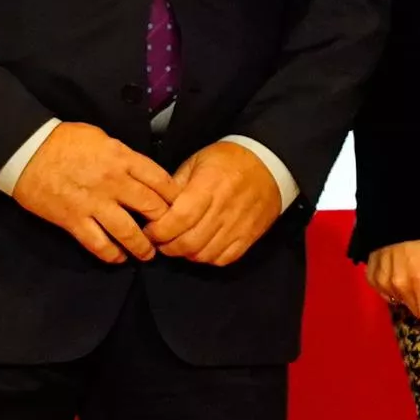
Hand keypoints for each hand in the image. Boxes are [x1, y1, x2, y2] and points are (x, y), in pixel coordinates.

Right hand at [13, 120, 176, 263]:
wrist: (26, 150)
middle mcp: (113, 182)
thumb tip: (143, 174)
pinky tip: (119, 258)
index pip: (161, 180)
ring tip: (148, 254)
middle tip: (169, 234)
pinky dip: (112, 255)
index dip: (175, 198)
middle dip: (165, 225)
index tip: (180, 207)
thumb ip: (125, 157)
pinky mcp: (73, 220)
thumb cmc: (64, 141)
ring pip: (129, 233)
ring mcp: (94, 203)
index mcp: (122, 158)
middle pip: (152, 208)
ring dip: (143, 247)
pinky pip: (99, 244)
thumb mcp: (102, 139)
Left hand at [146, 140, 284, 268]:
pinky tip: (201, 248)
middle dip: (167, 247)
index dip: (159, 230)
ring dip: (185, 254)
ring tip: (178, 244)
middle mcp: (224, 209)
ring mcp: (238, 225)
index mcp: (208, 186)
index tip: (150, 230)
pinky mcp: (249, 236)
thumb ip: (175, 185)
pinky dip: (208, 258)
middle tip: (160, 241)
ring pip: (204, 254)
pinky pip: (224, 259)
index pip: (178, 218)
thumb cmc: (229, 160)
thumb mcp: (197, 162)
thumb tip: (156, 208)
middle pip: (189, 242)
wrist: (269, 163)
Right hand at [364, 237, 419, 330]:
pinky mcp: (372, 280)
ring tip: (412, 275)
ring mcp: (383, 283)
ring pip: (402, 305)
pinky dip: (394, 289)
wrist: (396, 221)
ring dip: (410, 296)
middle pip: (417, 313)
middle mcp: (399, 286)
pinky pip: (387, 296)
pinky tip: (397, 273)